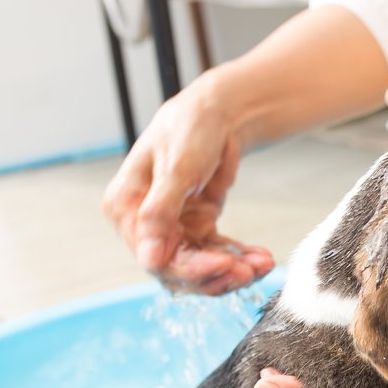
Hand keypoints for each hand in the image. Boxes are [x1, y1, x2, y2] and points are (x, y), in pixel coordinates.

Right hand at [102, 74, 273, 294]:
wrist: (217, 113)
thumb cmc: (189, 129)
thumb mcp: (176, 168)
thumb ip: (160, 214)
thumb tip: (149, 258)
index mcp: (126, 208)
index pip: (153, 256)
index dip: (189, 269)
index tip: (224, 266)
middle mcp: (145, 224)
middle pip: (178, 269)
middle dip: (216, 275)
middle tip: (248, 272)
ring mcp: (173, 228)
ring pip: (202, 267)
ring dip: (233, 271)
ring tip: (262, 265)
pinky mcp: (198, 229)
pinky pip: (218, 254)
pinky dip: (241, 259)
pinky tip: (262, 259)